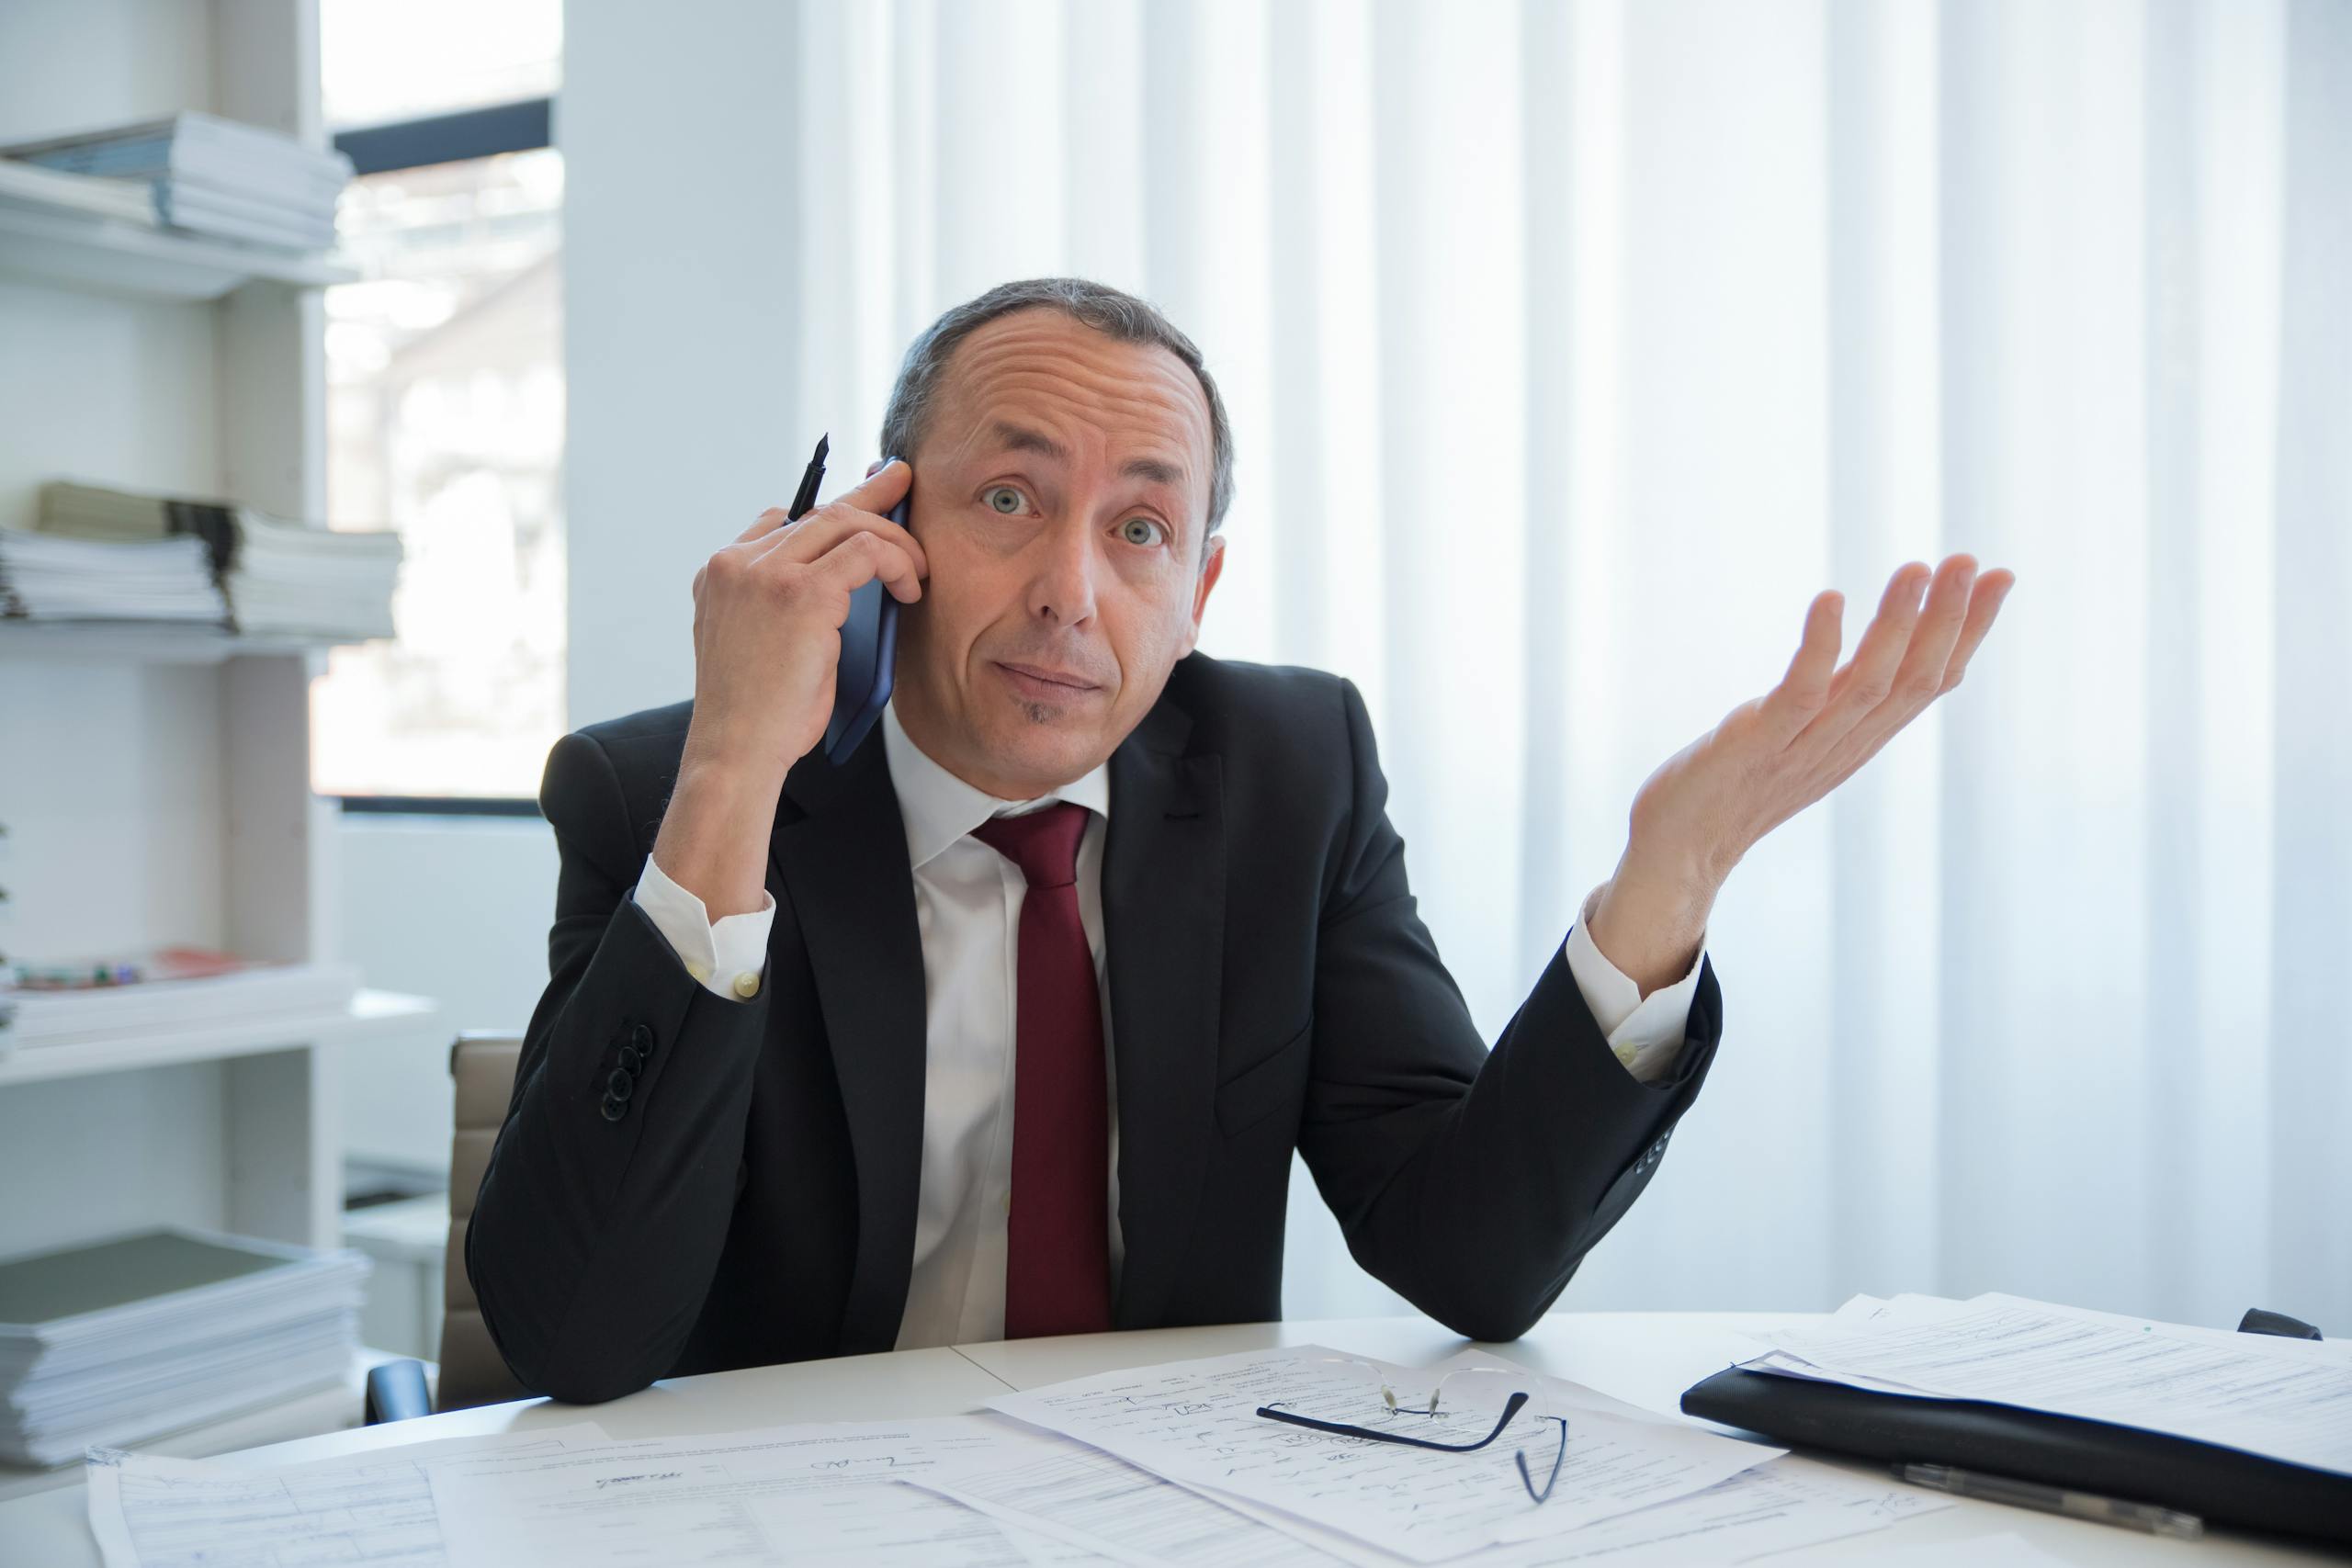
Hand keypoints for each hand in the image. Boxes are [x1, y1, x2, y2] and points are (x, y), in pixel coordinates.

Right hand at [681, 458, 923, 778]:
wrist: (736, 751)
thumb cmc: (758, 714)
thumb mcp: (760, 645)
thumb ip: (784, 605)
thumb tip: (847, 580)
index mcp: (720, 574)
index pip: (780, 521)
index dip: (828, 512)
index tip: (864, 504)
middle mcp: (736, 563)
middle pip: (817, 510)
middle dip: (869, 495)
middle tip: (903, 482)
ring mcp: (765, 572)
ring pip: (845, 521)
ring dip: (892, 539)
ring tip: (918, 567)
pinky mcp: (800, 592)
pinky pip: (866, 550)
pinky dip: (897, 562)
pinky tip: (909, 589)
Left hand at [1587, 554, 2013, 992]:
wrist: (1678, 852)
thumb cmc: (1734, 788)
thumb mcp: (1805, 741)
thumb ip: (1842, 703)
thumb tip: (1881, 658)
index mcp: (1860, 742)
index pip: (1930, 684)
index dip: (1968, 633)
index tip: (2001, 577)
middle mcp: (1843, 746)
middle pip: (1913, 681)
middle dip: (1948, 619)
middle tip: (1969, 559)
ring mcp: (1802, 749)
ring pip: (1869, 685)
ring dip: (1898, 626)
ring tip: (1918, 568)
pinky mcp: (1755, 746)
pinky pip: (1800, 696)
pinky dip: (1820, 648)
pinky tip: (1830, 601)